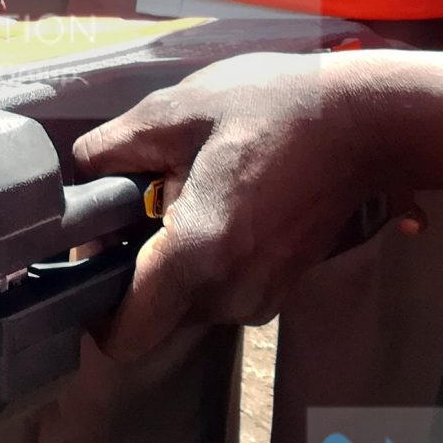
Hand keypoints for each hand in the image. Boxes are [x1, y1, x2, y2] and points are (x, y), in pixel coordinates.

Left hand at [74, 52, 409, 357]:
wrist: (363, 122)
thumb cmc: (270, 107)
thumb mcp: (172, 110)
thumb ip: (107, 152)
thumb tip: (79, 185)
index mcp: (198, 255)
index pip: (124, 335)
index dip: (93, 302)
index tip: (99, 247)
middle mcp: (230, 295)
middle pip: (150, 310)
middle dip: (135, 259)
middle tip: (152, 191)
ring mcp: (260, 299)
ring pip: (183, 299)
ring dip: (173, 255)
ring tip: (195, 185)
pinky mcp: (279, 291)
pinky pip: (217, 288)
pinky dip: (207, 256)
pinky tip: (224, 198)